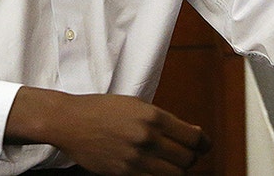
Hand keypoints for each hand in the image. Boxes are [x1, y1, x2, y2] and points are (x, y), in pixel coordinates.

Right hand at [7, 88, 209, 175]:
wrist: (70, 122)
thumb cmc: (101, 110)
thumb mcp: (135, 104)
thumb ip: (163, 119)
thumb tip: (193, 133)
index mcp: (152, 116)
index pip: (194, 138)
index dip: (203, 144)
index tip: (203, 145)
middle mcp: (147, 137)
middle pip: (188, 159)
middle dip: (190, 158)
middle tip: (184, 154)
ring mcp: (136, 157)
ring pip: (175, 174)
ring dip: (177, 170)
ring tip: (170, 164)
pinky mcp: (125, 172)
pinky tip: (154, 169)